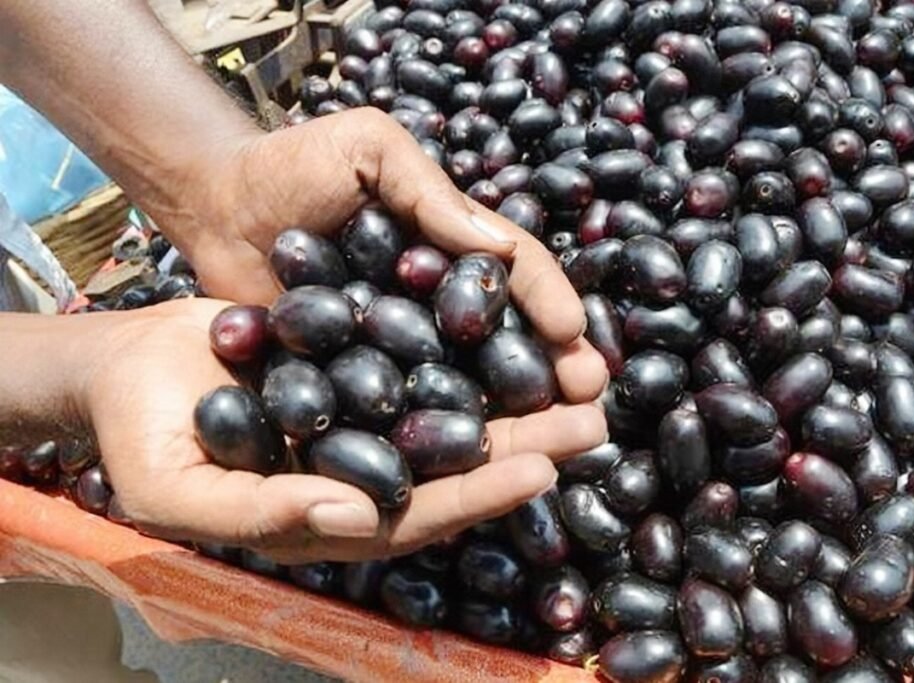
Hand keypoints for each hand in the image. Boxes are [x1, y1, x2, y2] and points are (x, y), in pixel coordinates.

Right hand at [81, 299, 606, 562]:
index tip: (541, 469)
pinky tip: (522, 329)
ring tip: (582, 379)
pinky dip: (475, 351)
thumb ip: (259, 515)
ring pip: (457, 415)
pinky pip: (429, 363)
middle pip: (459, 469)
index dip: (479, 496)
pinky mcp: (364, 369)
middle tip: (592, 425)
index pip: (419, 517)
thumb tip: (356, 519)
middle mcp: (363, 475)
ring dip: (520, 401)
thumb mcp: (178, 489)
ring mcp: (368, 422)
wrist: (126, 364)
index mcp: (330, 517)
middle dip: (528, 449)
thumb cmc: (140, 433)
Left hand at [163, 107, 607, 404]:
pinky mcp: (352, 378)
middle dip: (550, 372)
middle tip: (588, 405)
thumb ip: (427, 192)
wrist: (214, 206)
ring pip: (463, 383)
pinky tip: (465, 465)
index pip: (512, 272)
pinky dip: (433, 434)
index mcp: (449, 245)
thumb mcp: (369, 150)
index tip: (573, 335)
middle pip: (503, 340)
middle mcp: (433, 301)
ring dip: (509, 416)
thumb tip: (496, 251)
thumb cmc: (292, 165)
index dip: (547, 301)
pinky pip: (399, 408)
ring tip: (550, 446)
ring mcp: (395, 345)